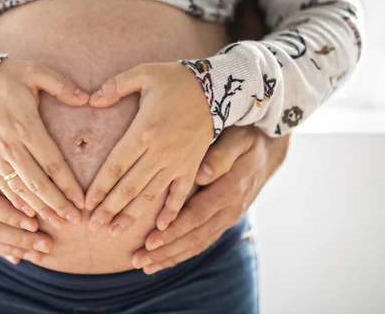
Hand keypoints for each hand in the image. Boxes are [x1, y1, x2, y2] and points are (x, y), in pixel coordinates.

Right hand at [0, 58, 88, 227]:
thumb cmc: (3, 76)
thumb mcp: (35, 71)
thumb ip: (62, 84)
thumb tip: (87, 98)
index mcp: (25, 126)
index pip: (52, 163)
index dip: (69, 185)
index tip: (82, 201)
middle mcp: (9, 145)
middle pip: (37, 182)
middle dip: (57, 204)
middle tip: (75, 220)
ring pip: (19, 189)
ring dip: (39, 208)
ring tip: (57, 222)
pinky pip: (0, 186)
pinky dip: (15, 203)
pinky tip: (29, 215)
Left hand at [84, 62, 213, 235]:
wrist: (216, 87)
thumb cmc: (175, 79)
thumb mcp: (144, 73)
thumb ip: (115, 86)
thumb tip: (90, 100)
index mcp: (144, 130)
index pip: (116, 165)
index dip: (100, 187)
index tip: (87, 204)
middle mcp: (160, 151)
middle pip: (130, 186)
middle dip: (110, 208)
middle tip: (94, 226)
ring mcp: (178, 161)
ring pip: (151, 194)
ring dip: (132, 214)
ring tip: (115, 231)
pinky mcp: (192, 165)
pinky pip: (181, 193)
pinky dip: (171, 211)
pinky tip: (159, 228)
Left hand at [132, 126, 290, 273]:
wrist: (267, 151)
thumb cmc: (245, 140)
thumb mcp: (237, 140)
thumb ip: (221, 156)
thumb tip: (202, 173)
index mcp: (229, 190)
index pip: (196, 215)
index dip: (173, 230)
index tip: (149, 240)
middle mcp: (229, 210)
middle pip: (193, 237)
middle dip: (165, 251)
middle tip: (137, 260)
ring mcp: (227, 219)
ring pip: (197, 244)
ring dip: (170, 257)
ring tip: (143, 266)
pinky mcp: (224, 222)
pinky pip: (202, 242)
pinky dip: (181, 254)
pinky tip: (162, 262)